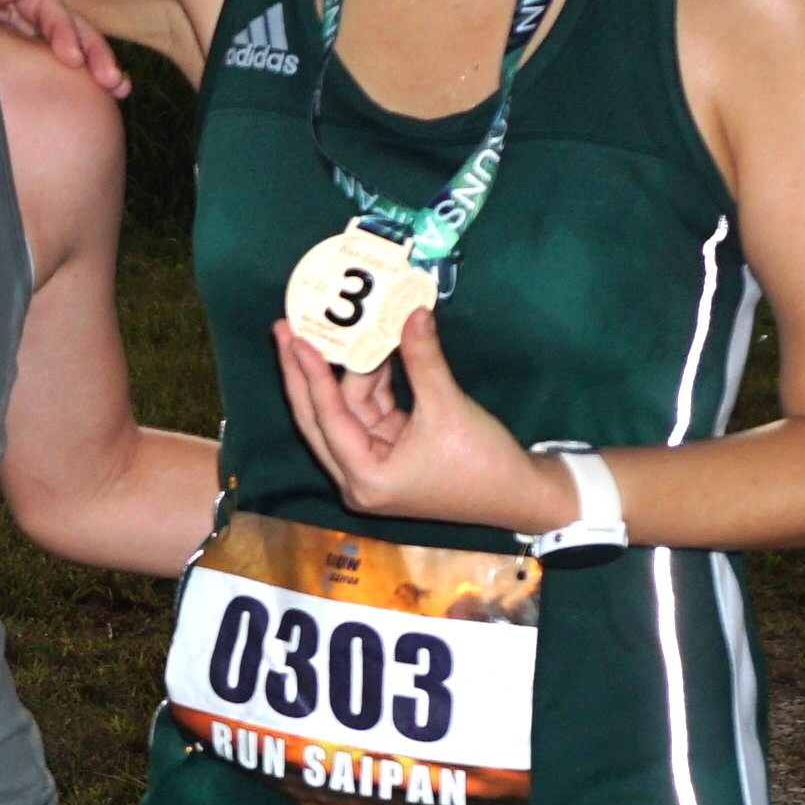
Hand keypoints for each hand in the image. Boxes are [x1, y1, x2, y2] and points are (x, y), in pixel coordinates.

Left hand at [0, 0, 127, 100]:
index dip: (59, 25)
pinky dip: (80, 65)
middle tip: (110, 80)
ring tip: (119, 87)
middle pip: (63, 18)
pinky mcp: (17, 42)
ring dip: (94, 59)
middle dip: (90, 47)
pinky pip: (54, 52)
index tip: (71, 57)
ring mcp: (16, 20)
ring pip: (65, 36)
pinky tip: (105, 87)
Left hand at [271, 306, 562, 535]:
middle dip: (304, 374)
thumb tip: (411, 311)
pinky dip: (374, 383)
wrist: (519, 494)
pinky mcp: (389, 455)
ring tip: (342, 327)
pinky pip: (370, 413)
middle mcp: (358, 478)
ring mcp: (372, 467)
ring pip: (346, 411)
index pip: (327, 418)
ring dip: (351, 372)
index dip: (312, 375)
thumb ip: (422, 358)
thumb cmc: (481, 462)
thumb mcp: (447, 406)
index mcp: (365, 478)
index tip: (295, 337)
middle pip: (320, 418)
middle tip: (285, 330)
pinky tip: (373, 349)